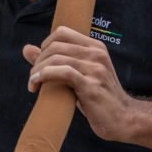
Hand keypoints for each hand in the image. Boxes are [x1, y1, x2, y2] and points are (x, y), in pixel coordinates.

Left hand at [23, 26, 134, 142]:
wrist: (124, 120)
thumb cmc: (98, 97)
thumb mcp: (77, 75)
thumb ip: (53, 61)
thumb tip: (26, 48)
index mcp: (95, 47)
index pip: (62, 32)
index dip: (45, 45)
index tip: (40, 63)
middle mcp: (96, 54)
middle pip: (55, 45)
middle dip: (38, 60)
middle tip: (33, 77)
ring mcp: (95, 68)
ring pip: (56, 58)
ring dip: (38, 70)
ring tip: (33, 83)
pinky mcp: (91, 85)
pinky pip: (63, 72)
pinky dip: (44, 75)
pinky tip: (36, 84)